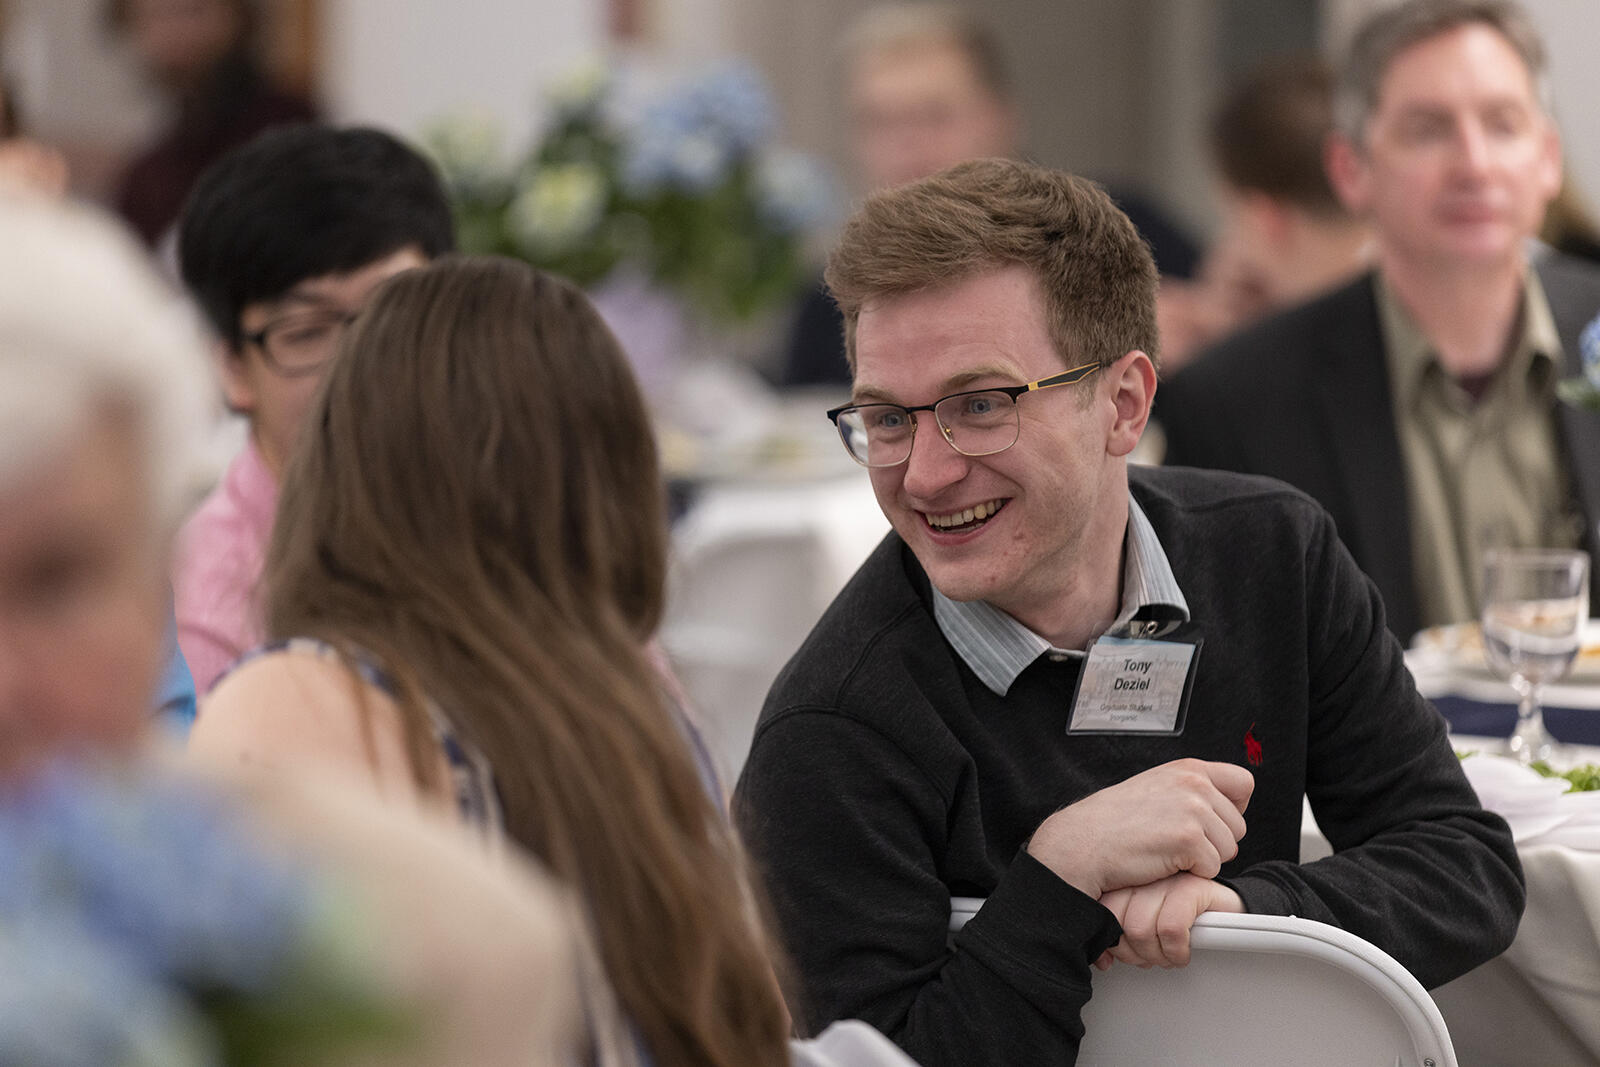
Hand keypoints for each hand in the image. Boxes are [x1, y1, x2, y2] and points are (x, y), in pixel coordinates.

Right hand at [1026, 758, 1252, 898]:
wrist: (1081, 843)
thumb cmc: (1112, 822)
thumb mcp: (1155, 787)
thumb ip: (1190, 790)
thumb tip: (1226, 807)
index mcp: (1188, 768)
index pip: (1243, 784)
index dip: (1231, 808)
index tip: (1209, 821)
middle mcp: (1194, 783)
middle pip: (1238, 826)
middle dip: (1213, 842)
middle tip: (1174, 842)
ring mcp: (1193, 810)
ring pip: (1228, 850)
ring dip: (1202, 859)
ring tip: (1166, 851)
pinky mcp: (1189, 839)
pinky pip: (1211, 869)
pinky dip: (1189, 874)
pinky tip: (1162, 862)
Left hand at [1094, 874, 1243, 969]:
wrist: (1226, 907)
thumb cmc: (1182, 918)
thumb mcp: (1141, 922)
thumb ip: (1118, 932)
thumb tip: (1102, 959)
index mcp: (1125, 880)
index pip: (1102, 914)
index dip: (1115, 943)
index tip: (1130, 953)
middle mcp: (1143, 876)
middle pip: (1120, 925)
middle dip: (1136, 954)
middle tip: (1153, 957)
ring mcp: (1167, 879)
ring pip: (1140, 929)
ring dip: (1157, 956)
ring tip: (1168, 956)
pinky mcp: (1192, 887)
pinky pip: (1171, 929)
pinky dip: (1176, 952)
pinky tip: (1182, 954)